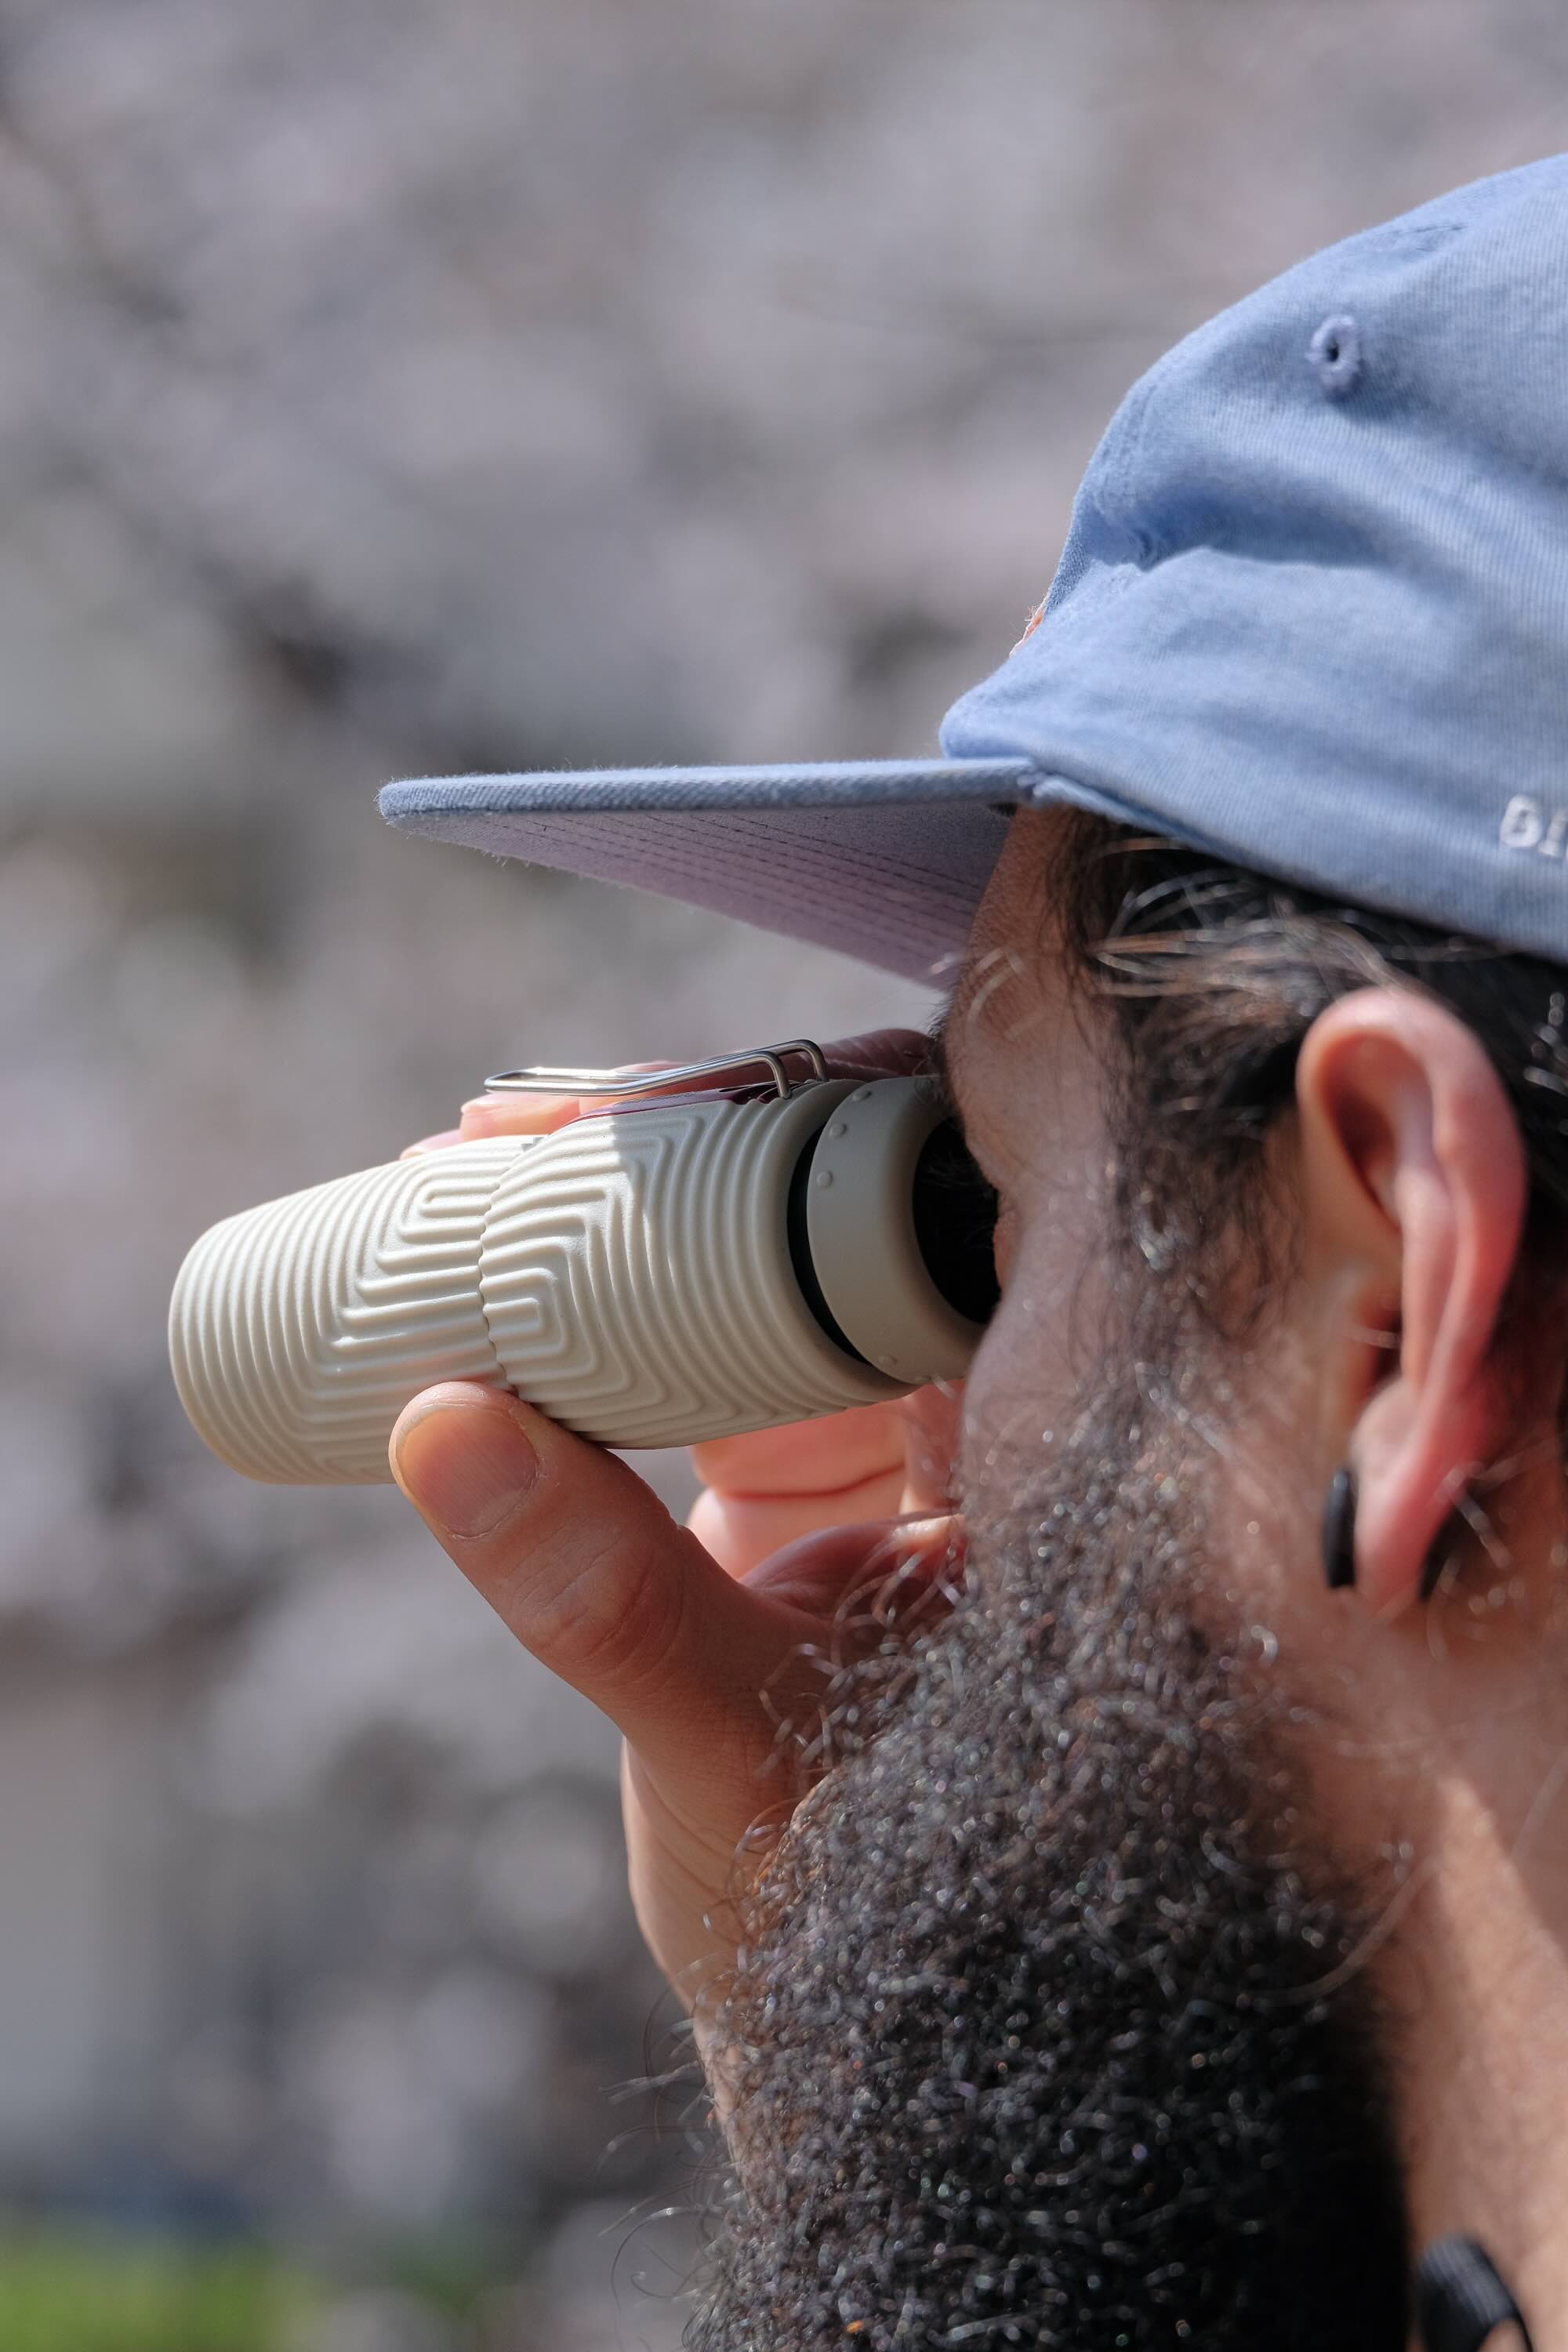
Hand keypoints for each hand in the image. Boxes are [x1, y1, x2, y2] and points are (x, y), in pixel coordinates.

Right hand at [389, 1034, 964, 2027]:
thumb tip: (438, 1425)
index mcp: (1061, 1449)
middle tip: (525, 1124)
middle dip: (694, 1145)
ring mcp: (890, 1432)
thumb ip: (601, 1597)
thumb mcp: (731, 1751)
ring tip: (476, 1162)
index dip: (814, 1134)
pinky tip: (495, 1239)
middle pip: (857, 1207)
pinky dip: (607, 1289)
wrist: (860, 2021)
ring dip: (633, 1202)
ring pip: (775, 1254)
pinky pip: (709, 1332)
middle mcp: (995, 1414)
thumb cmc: (871, 1921)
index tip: (663, 1113)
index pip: (953, 1223)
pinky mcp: (800, 1465)